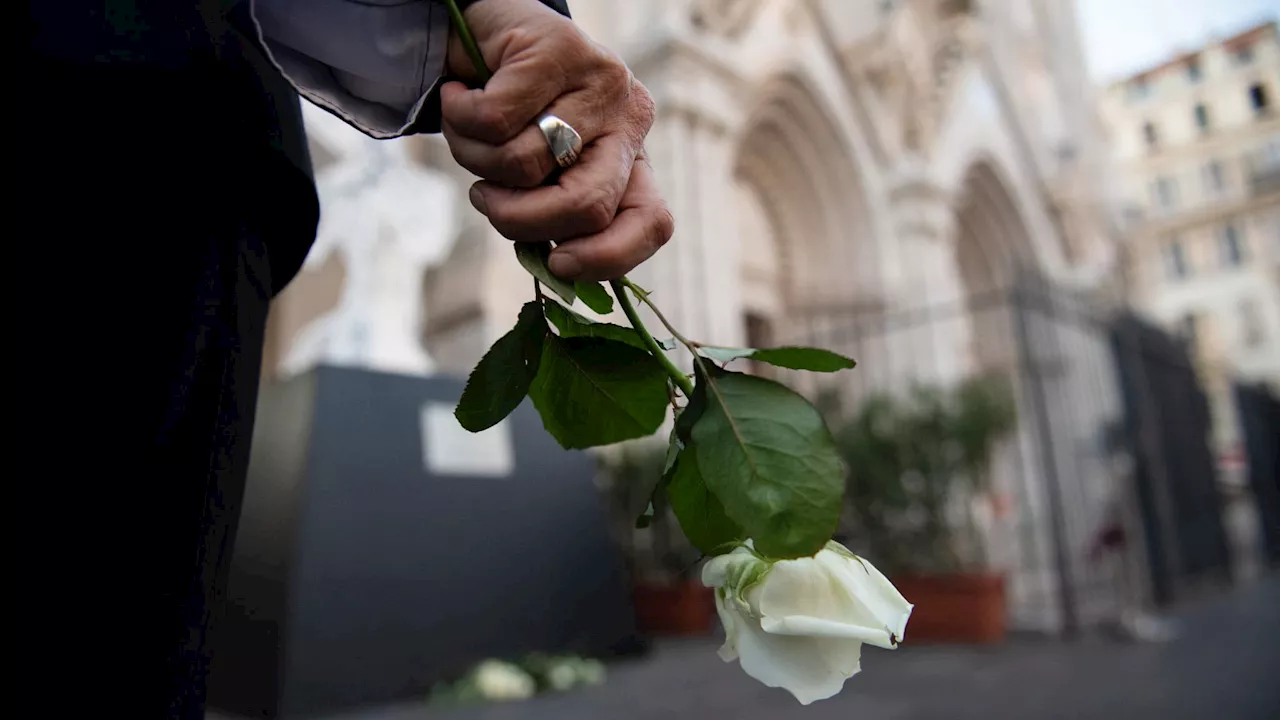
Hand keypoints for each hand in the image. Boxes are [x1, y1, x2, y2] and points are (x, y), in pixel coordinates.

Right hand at [440, 0, 672, 280]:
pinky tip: (459, 95)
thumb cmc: (509, 118)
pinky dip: (459, 117)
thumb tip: (553, 269)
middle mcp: (629, 120)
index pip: (653, 222)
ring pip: (526, 165)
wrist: (480, 32)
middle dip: (521, 219)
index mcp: (632, 159)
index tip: (557, 263)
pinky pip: (494, 120)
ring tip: (468, 133)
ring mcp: (602, 81)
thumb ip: (550, 214)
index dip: (608, 258)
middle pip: (588, 205)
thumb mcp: (537, 174)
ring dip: (475, 160)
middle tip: (485, 199)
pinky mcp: (560, 48)